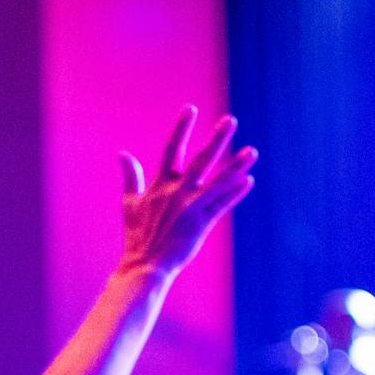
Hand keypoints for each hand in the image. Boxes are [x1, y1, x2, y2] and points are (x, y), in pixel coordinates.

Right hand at [117, 106, 257, 279]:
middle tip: (231, 120)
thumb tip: (122, 154)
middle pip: (201, 160)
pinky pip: (222, 205)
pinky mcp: (202, 223)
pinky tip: (248, 180)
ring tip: (252, 151)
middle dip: (216, 140)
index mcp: (160, 185)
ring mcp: (191, 207)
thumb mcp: (130, 203)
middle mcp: (177, 192)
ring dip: (236, 166)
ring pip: (218, 182)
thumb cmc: (137, 236)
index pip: (171, 150)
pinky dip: (235, 193)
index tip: (190, 108)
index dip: (181, 128)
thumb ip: (130, 177)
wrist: (146, 265)